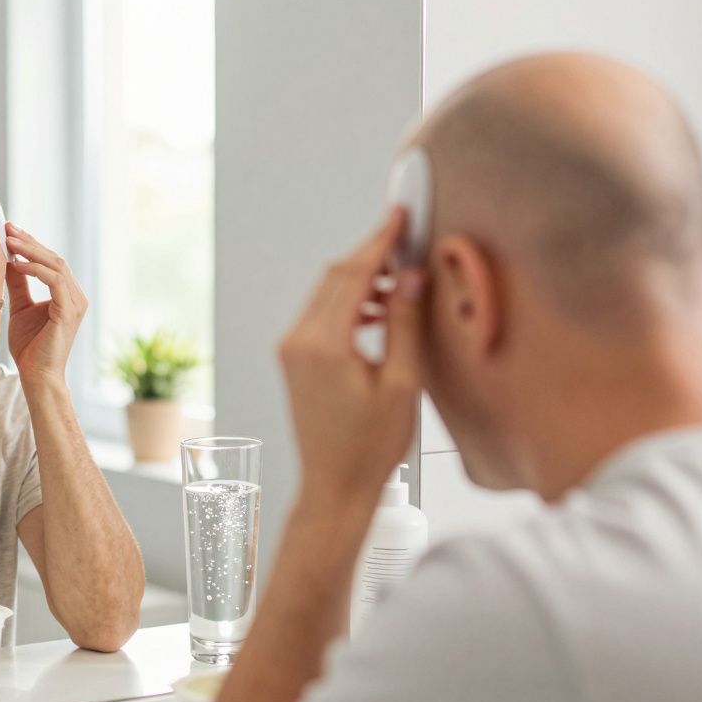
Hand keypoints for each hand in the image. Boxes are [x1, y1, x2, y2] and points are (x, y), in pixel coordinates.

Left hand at [4, 223, 88, 385]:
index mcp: (67, 294)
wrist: (37, 376)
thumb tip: (8, 260)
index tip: (9, 231)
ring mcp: (76, 303)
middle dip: (30, 242)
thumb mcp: (20, 307)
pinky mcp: (69, 311)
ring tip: (9, 242)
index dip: (31, 244)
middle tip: (8, 229)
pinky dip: (35, 270)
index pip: (50, 261)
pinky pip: (55, 281)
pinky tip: (15, 264)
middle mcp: (76, 296)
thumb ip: (18, 284)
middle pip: (54, 258)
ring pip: (56, 265)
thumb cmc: (30, 348)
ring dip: (31, 251)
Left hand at [277, 209, 425, 499]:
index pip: (353, 274)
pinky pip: (321, 315)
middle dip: (370, 255)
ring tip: (401, 282)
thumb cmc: (369, 447)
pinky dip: (349, 303)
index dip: (379, 240)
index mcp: (322, 344)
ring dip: (361, 280)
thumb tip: (410, 276)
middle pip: (335, 277)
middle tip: (405, 238)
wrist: (334, 487)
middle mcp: (298, 341)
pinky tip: (378, 311)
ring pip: (327, 293)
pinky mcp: (294, 359)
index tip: (399, 215)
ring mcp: (291, 349)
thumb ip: (404, 324)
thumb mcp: (401, 384)